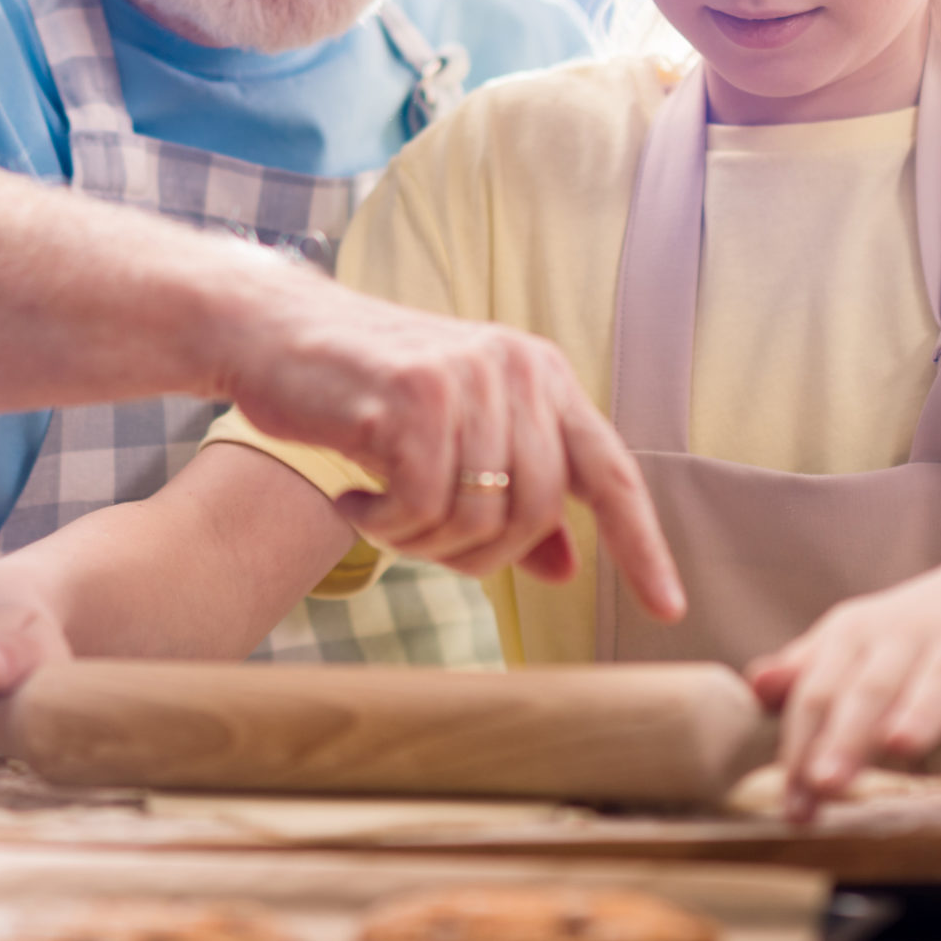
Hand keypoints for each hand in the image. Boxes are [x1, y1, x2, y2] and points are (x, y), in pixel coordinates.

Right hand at [216, 274, 684, 623]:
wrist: (271, 332)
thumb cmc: (363, 391)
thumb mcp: (453, 435)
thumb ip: (513, 495)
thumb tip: (565, 567)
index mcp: (541, 376)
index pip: (612, 472)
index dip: (642, 546)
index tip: (669, 608)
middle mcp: (517, 369)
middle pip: (536, 515)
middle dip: (478, 556)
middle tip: (419, 539)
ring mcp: (468, 380)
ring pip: (480, 520)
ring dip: (423, 543)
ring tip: (382, 512)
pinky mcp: (414, 398)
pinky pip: (423, 510)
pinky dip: (385, 526)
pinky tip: (354, 500)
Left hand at [745, 555, 940, 820]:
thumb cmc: (920, 635)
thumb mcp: (858, 643)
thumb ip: (809, 671)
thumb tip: (756, 687)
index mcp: (856, 633)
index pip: (819, 692)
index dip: (801, 746)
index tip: (793, 802)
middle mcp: (907, 632)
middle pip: (872, 686)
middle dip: (847, 735)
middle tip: (826, 782)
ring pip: (938, 677)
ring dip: (918, 711)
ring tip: (897, 746)